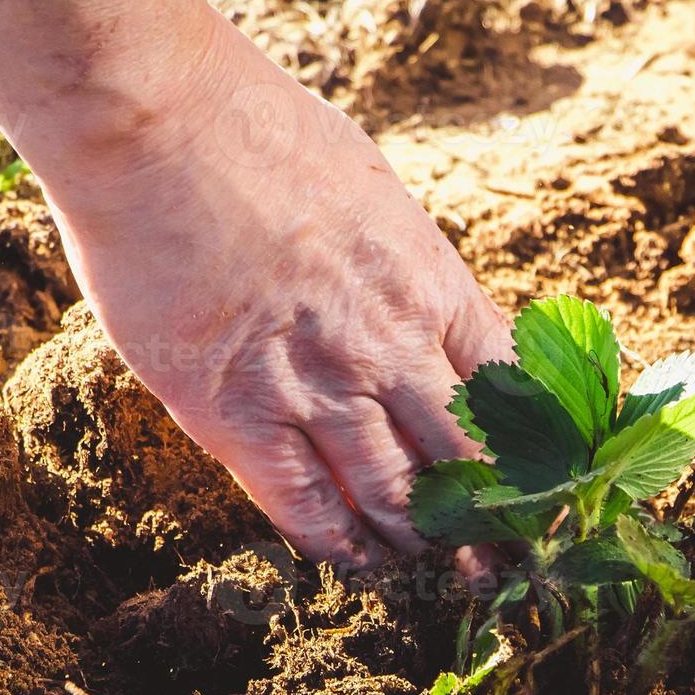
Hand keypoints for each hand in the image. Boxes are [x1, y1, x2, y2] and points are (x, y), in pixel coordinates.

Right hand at [48, 11, 512, 570]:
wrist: (152, 121)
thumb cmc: (254, 131)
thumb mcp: (370, 190)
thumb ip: (402, 267)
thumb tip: (423, 316)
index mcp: (429, 282)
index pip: (512, 390)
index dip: (532, 448)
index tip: (541, 483)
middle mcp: (388, 345)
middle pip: (467, 458)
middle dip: (494, 519)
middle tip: (504, 560)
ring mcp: (314, 385)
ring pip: (393, 496)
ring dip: (422, 544)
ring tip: (435, 572)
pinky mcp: (233, 414)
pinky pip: (303, 504)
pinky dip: (338, 543)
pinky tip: (356, 564)